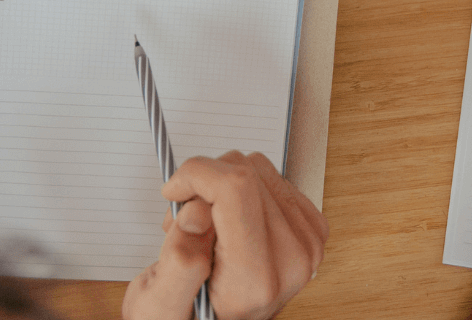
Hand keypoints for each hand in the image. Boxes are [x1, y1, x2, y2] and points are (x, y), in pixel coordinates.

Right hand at [123, 151, 327, 319]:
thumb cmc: (190, 315)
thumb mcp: (161, 301)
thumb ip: (177, 259)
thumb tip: (196, 212)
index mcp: (256, 280)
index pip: (236, 190)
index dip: (196, 175)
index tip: (173, 191)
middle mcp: (291, 259)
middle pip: (246, 173)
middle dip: (203, 187)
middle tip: (184, 223)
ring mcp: (306, 241)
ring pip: (258, 167)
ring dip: (220, 187)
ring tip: (205, 226)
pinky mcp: (310, 226)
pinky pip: (270, 176)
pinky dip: (240, 190)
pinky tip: (227, 221)